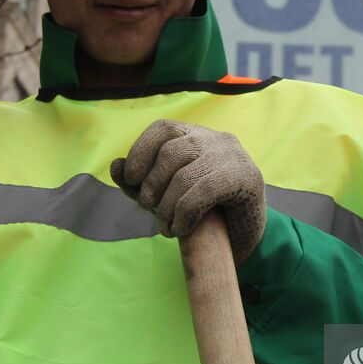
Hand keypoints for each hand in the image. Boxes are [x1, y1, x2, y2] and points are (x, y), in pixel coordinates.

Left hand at [110, 120, 265, 264]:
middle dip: (152, 184)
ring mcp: (234, 157)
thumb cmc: (202, 212)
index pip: (163, 128)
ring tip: (166, 227)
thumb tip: (115, 167)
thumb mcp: (165, 196)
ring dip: (167, 207)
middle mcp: (217, 139)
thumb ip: (139, 183)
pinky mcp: (247, 179)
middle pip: (171, 152)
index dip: (140, 151)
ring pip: (185, 175)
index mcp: (197, 136)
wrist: (244, 235)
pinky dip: (184, 214)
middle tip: (149, 209)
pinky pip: (203, 192)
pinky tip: (181, 228)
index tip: (130, 178)